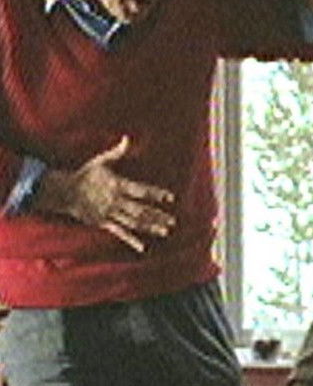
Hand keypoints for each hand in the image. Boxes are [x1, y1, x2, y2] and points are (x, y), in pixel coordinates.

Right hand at [34, 136, 175, 252]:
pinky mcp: (103, 223)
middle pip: (141, 209)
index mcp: (118, 185)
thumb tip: (127, 138)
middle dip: (158, 215)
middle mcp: (116, 201)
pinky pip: (120, 232)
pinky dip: (131, 240)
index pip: (141, 190)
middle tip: (173, 220)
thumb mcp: (100, 161)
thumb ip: (117, 152)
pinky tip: (143, 247)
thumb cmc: (85, 175)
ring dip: (150, 227)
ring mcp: (110, 213)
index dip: (156, 194)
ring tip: (165, 231)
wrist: (65, 192)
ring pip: (134, 222)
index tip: (170, 198)